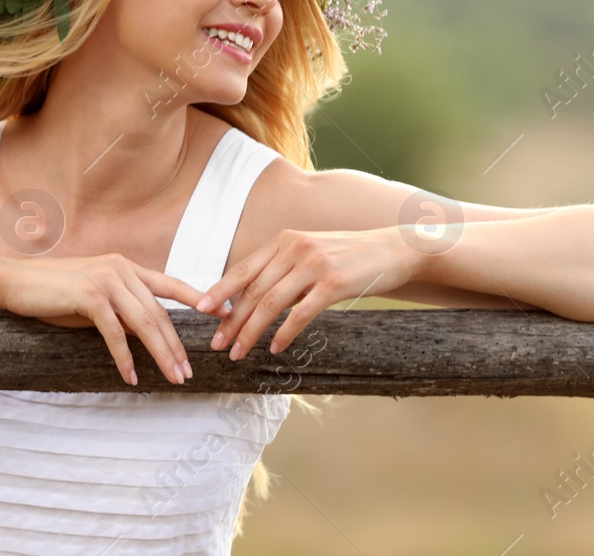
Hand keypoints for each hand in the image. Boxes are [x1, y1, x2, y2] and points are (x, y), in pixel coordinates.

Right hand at [0, 253, 228, 385]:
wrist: (15, 281)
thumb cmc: (54, 291)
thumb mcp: (95, 296)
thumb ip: (121, 308)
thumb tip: (144, 331)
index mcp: (126, 267)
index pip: (171, 284)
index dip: (199, 298)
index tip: (223, 314)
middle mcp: (122, 269)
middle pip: (160, 313)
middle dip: (176, 345)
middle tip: (188, 371)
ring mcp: (107, 281)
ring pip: (144, 323)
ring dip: (161, 354)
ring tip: (173, 377)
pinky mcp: (90, 297)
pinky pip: (115, 334)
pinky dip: (125, 358)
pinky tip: (131, 377)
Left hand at [194, 227, 423, 361]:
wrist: (393, 250)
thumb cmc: (349, 257)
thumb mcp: (311, 253)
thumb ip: (284, 269)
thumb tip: (254, 298)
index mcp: (285, 241)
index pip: (244, 269)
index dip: (220, 291)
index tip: (201, 312)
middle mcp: (294, 249)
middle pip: (253, 290)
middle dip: (231, 320)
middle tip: (216, 344)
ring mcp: (313, 265)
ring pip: (271, 304)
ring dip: (250, 331)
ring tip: (238, 352)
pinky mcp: (333, 283)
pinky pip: (300, 313)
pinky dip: (284, 333)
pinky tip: (275, 348)